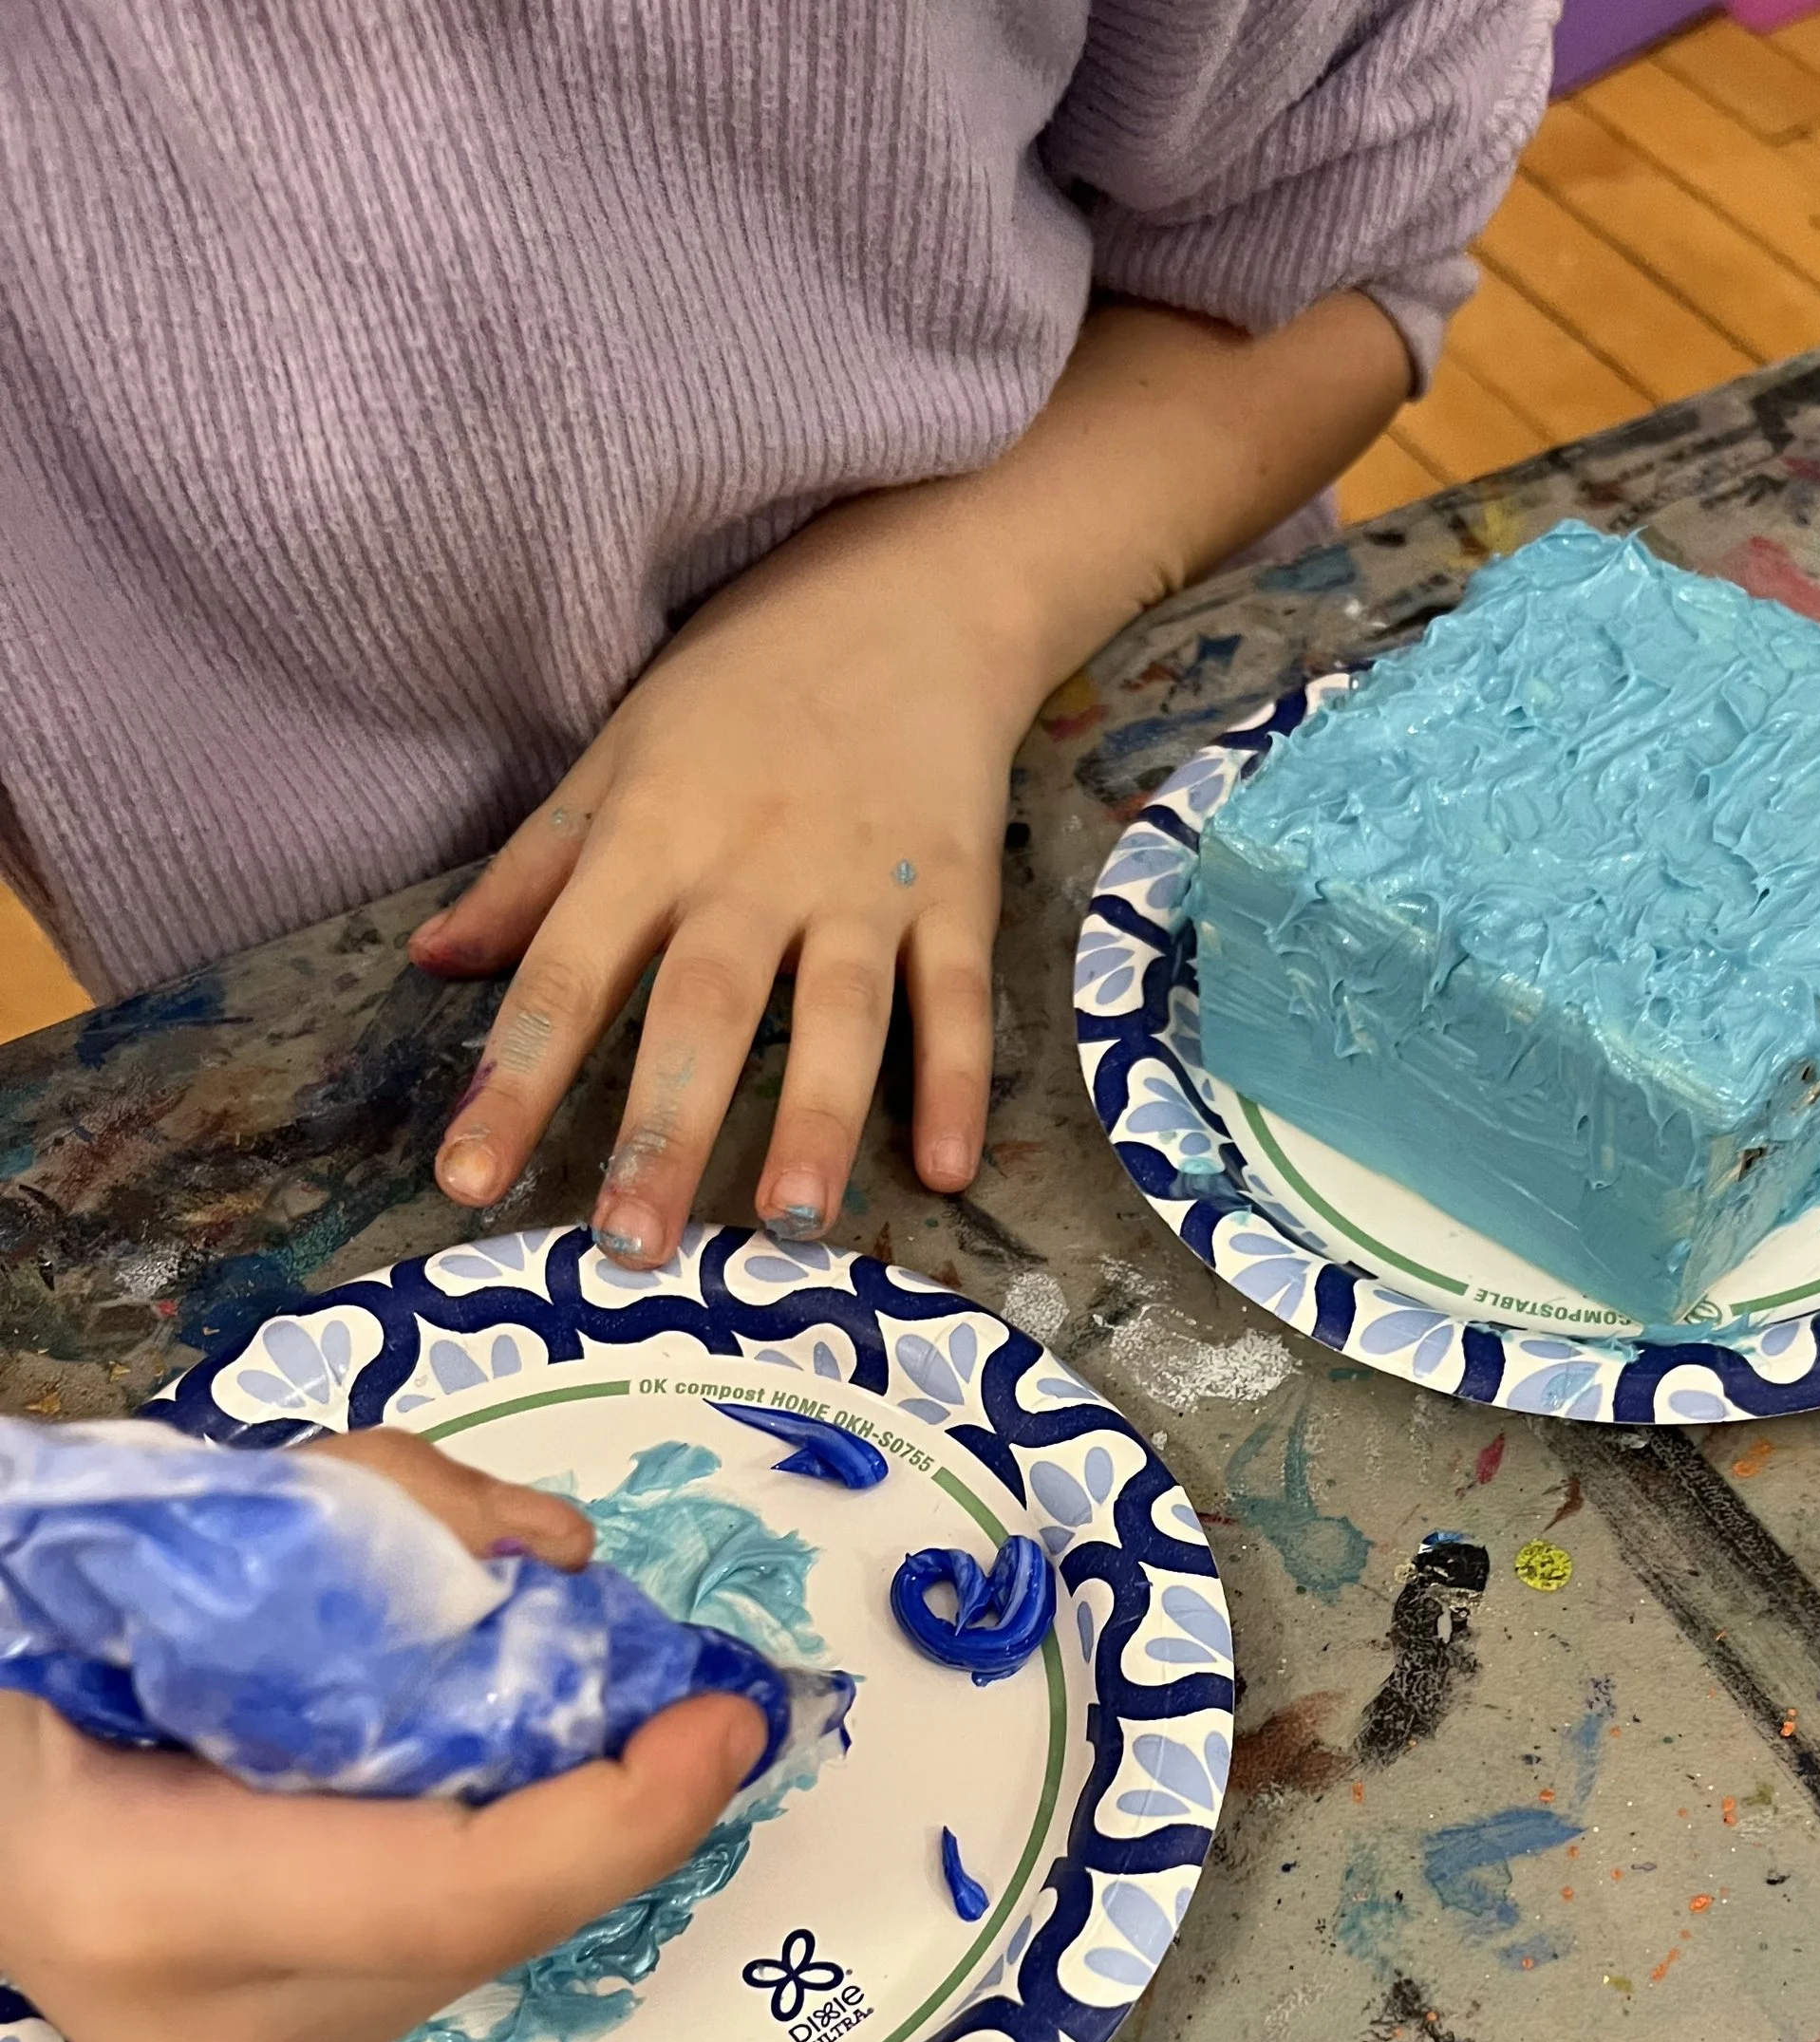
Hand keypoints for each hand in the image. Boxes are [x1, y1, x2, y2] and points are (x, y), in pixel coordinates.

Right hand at [0, 1432, 765, 2041]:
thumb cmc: (34, 1635)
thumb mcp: (174, 1530)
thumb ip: (359, 1518)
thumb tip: (551, 1553)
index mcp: (143, 1898)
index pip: (453, 1892)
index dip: (620, 1814)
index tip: (723, 1720)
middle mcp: (200, 2025)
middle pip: (490, 1924)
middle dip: (616, 1806)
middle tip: (680, 1699)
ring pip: (482, 1948)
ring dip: (560, 1830)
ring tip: (592, 1723)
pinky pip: (436, 1947)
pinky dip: (488, 1849)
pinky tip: (496, 1775)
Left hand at [412, 295, 1412, 1269]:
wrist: (915, 586)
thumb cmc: (746, 677)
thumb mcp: (618, 752)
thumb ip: (534, 868)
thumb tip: (432, 962)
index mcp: (652, 835)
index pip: (566, 972)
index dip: (515, 1078)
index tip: (469, 1178)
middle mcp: (753, 866)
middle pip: (701, 1011)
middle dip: (664, 1131)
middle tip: (628, 1248)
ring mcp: (865, 884)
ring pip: (838, 1015)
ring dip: (814, 1119)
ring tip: (789, 1224)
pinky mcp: (959, 891)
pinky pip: (958, 998)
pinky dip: (958, 1082)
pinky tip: (947, 1170)